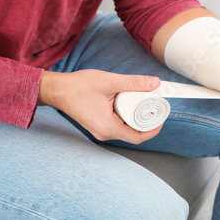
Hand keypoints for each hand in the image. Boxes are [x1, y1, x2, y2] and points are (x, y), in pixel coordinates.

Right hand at [38, 69, 162, 143]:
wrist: (57, 90)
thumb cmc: (78, 86)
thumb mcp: (109, 81)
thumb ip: (133, 82)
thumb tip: (155, 83)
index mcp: (107, 127)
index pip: (137, 137)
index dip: (153, 130)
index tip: (162, 118)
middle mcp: (104, 133)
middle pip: (133, 134)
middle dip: (147, 123)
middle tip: (156, 108)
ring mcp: (100, 130)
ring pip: (126, 129)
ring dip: (137, 119)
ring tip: (146, 105)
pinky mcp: (98, 125)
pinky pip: (118, 125)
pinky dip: (127, 117)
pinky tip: (132, 105)